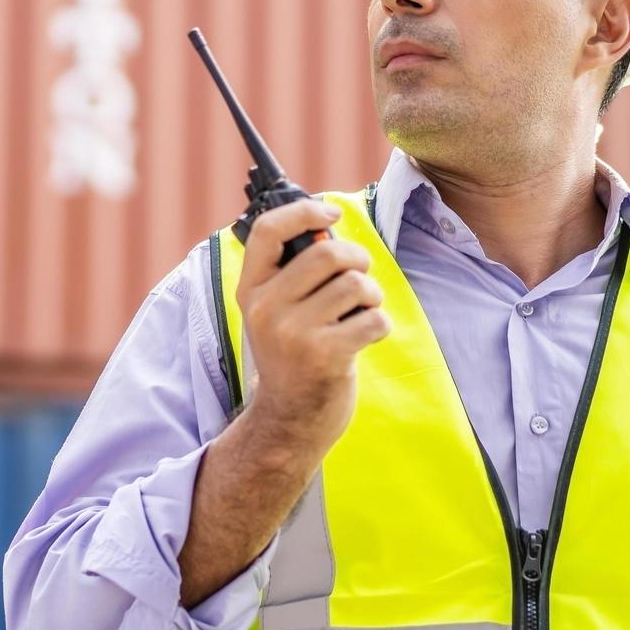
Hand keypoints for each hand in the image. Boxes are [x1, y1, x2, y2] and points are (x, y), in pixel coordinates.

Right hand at [234, 198, 390, 449]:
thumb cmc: (294, 354)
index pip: (268, 231)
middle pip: (326, 253)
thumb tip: (326, 222)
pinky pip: (372, 319)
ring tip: (361, 311)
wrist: (290, 419)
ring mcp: (293, 334)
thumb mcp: (276, 311)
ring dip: (371, 295)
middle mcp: (266, 309)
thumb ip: (292, 271)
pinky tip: (364, 337)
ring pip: (355, 284)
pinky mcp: (324, 356)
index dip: (303, 210)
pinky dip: (379, 324)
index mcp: (251, 291)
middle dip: (357, 259)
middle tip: (359, 276)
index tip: (331, 211)